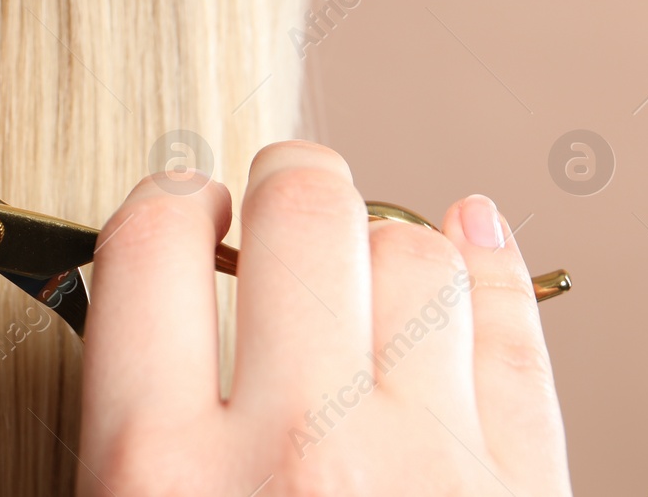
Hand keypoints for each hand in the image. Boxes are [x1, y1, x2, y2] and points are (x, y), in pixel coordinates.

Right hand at [80, 140, 568, 494]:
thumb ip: (123, 431)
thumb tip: (137, 311)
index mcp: (158, 472)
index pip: (151, 245)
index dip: (168, 202)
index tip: (186, 207)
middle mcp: (297, 452)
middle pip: (301, 212)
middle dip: (289, 182)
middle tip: (285, 195)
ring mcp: (427, 469)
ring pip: (419, 255)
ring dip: (385, 245)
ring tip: (364, 265)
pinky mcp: (524, 496)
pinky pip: (513, 336)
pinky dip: (489, 271)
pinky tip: (470, 242)